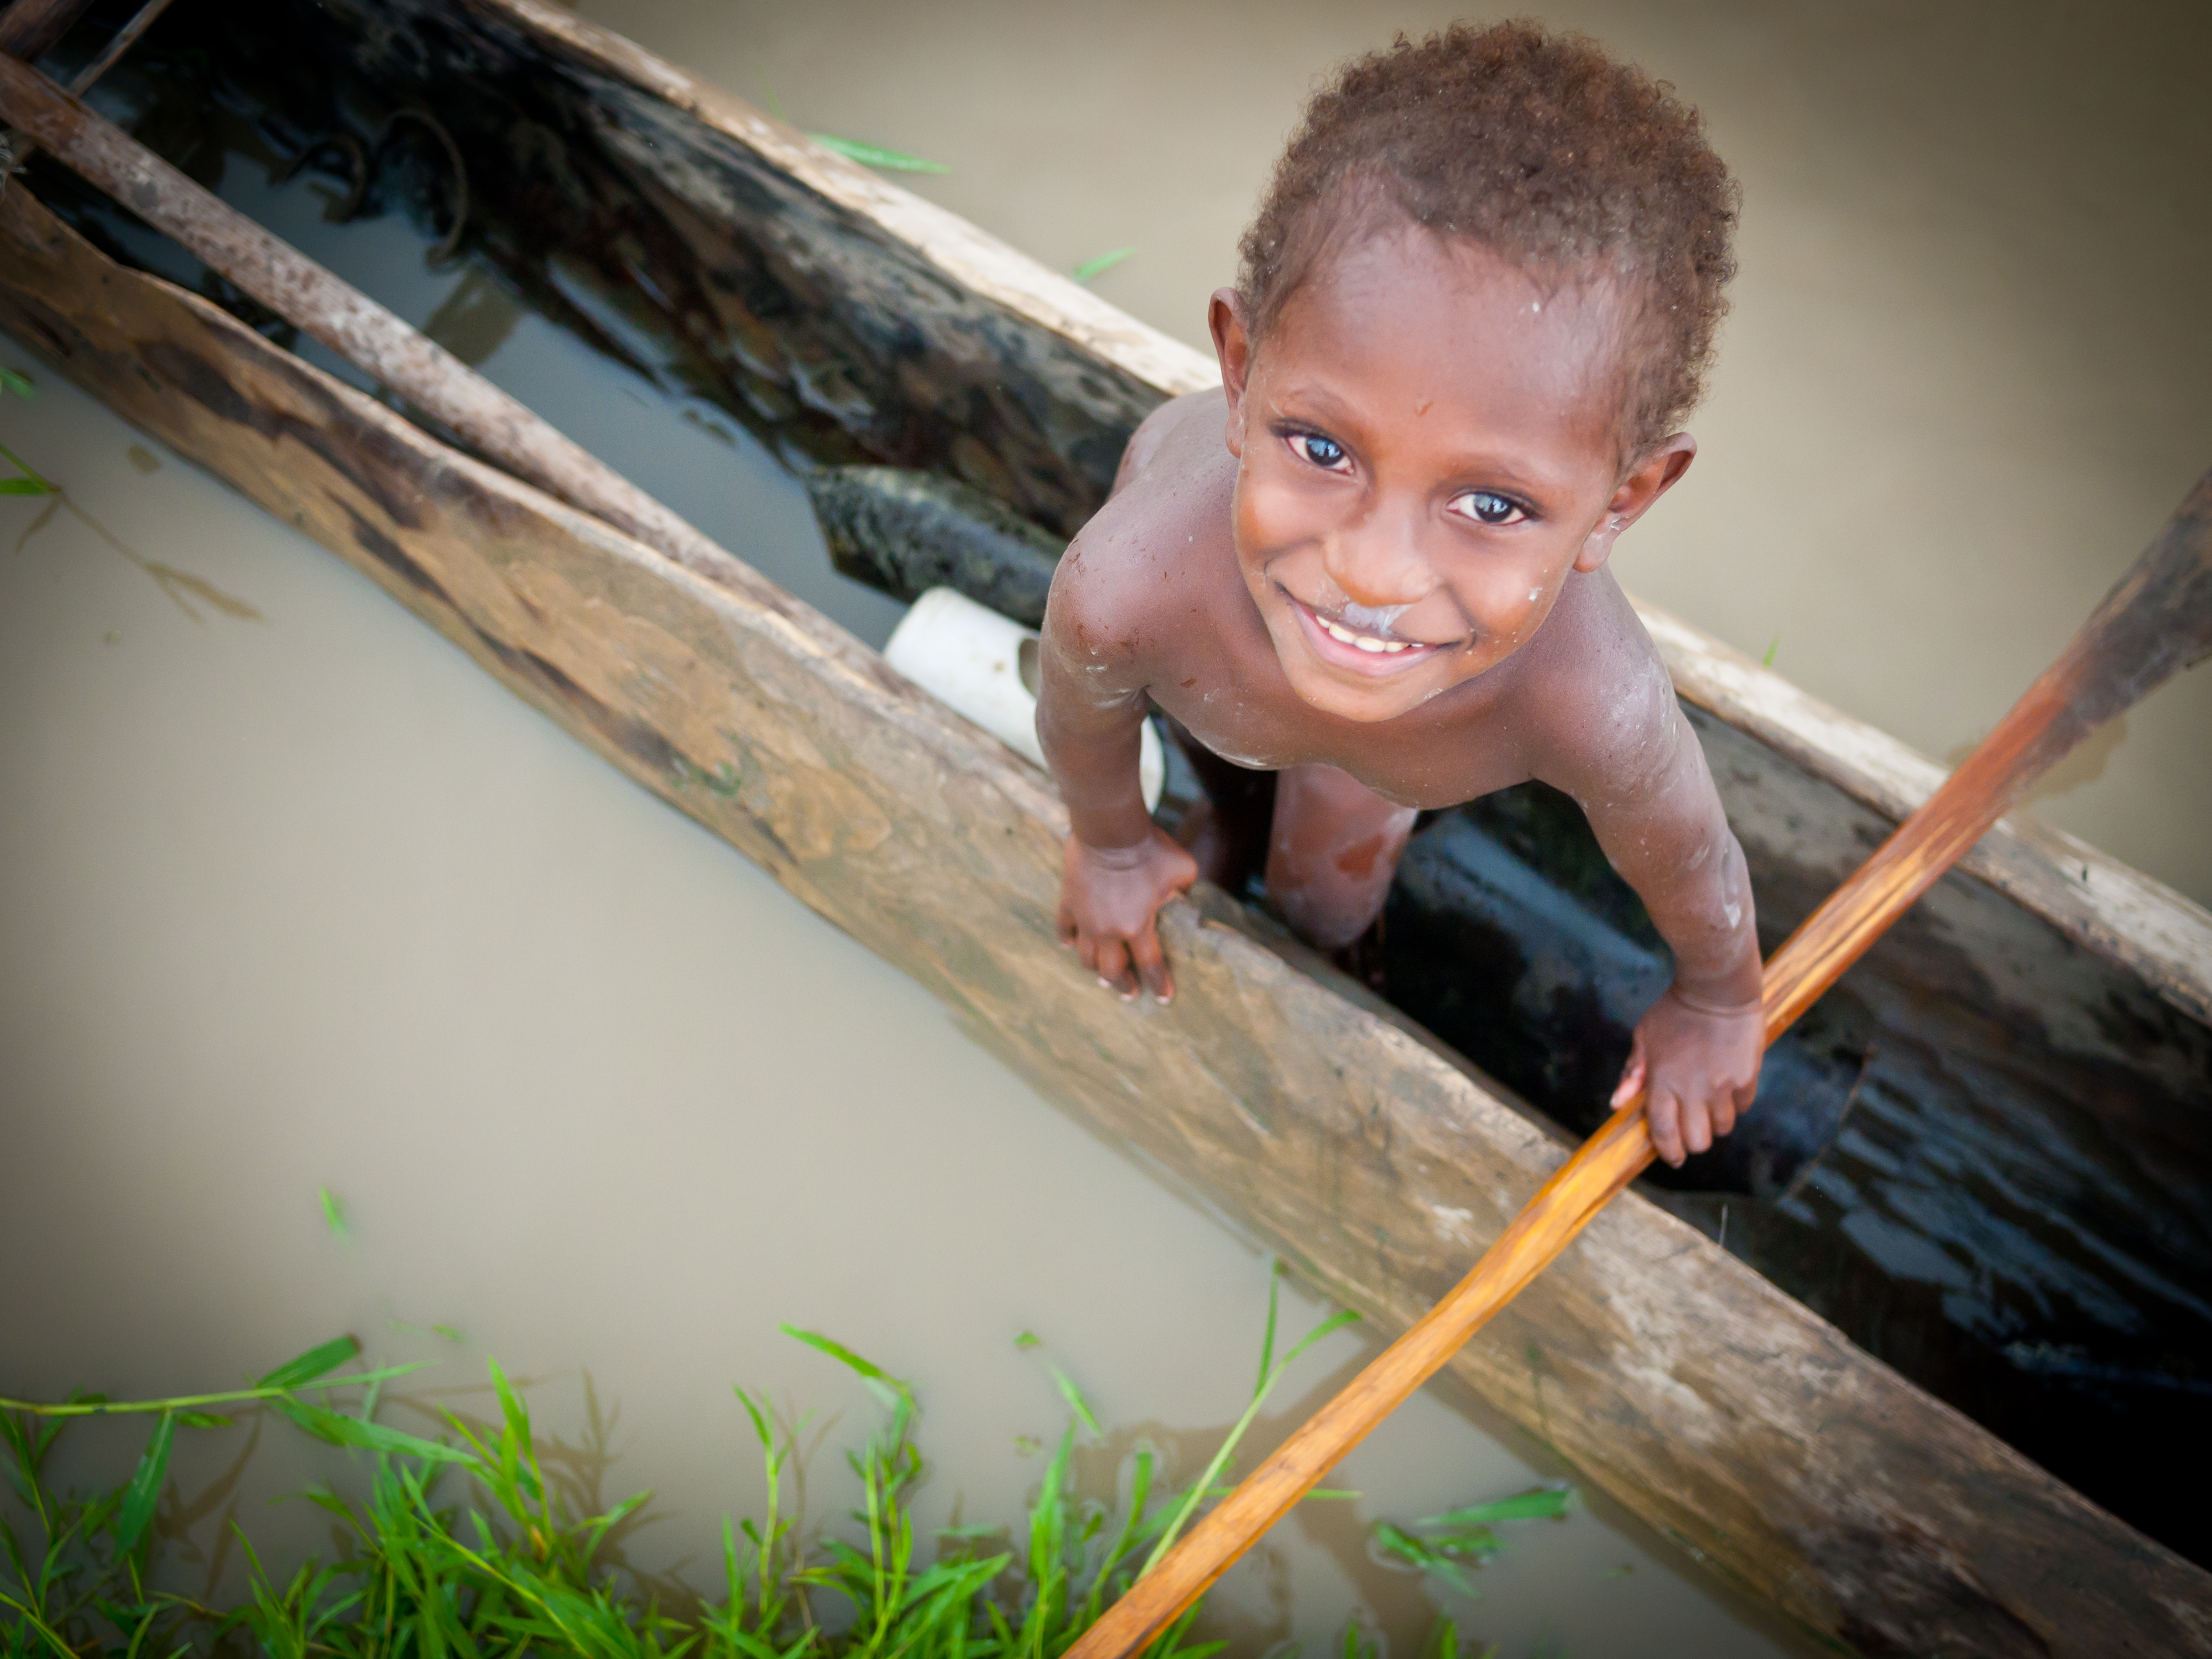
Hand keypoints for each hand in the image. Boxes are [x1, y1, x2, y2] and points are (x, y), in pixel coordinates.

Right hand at [1057, 828, 1198, 1002]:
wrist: (1110, 830)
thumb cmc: (1150, 849)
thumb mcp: (1182, 870)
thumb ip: (1184, 891)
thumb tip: (1182, 898)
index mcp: (1137, 927)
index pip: (1150, 965)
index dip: (1158, 983)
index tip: (1163, 998)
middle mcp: (1108, 930)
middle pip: (1112, 970)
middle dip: (1123, 985)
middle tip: (1130, 993)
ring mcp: (1085, 918)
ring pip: (1085, 956)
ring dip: (1095, 969)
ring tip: (1100, 975)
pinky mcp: (1068, 901)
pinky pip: (1064, 928)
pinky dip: (1067, 939)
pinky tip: (1070, 945)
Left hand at [1612, 984, 1762, 1167]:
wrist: (1717, 987)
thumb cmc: (1675, 1011)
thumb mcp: (1645, 1036)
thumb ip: (1633, 1073)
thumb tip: (1616, 1104)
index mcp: (1662, 1080)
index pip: (1663, 1131)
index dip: (1668, 1151)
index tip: (1673, 1158)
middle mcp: (1692, 1088)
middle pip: (1697, 1140)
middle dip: (1693, 1142)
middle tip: (1692, 1131)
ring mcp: (1722, 1085)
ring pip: (1722, 1128)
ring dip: (1715, 1122)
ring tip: (1709, 1104)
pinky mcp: (1747, 1077)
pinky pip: (1742, 1108)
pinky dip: (1734, 1105)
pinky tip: (1727, 1087)